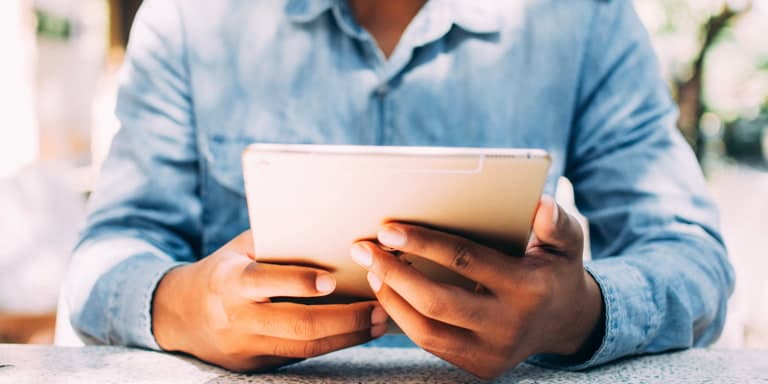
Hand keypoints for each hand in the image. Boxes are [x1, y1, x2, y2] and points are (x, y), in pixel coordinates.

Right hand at [152, 231, 388, 371]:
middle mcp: (237, 317)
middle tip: (379, 308)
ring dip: (348, 336)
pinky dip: (333, 344)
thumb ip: (274, 242)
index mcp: (230, 280)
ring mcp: (246, 347)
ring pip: (304, 347)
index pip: (265, 281)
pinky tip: (358, 332)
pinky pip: (300, 356)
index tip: (332, 279)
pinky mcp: (255, 366)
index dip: (298, 282)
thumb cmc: (224, 270)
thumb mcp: (239, 249)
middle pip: (296, 324)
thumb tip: (328, 229)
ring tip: (380, 322)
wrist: (179, 316)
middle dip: (344, 319)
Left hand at [350, 196, 602, 378]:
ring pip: (427, 330)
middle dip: (393, 273)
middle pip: (437, 301)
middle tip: (363, 249)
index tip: (386, 229)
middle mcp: (510, 325)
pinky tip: (389, 294)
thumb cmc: (556, 270)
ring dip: (391, 299)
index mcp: (529, 288)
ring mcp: (494, 353)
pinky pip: (432, 344)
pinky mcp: (481, 366)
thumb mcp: (566, 243)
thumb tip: (540, 205)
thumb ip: (557, 223)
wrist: (567, 322)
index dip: (422, 244)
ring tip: (373, 270)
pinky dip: (404, 319)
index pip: (465, 261)